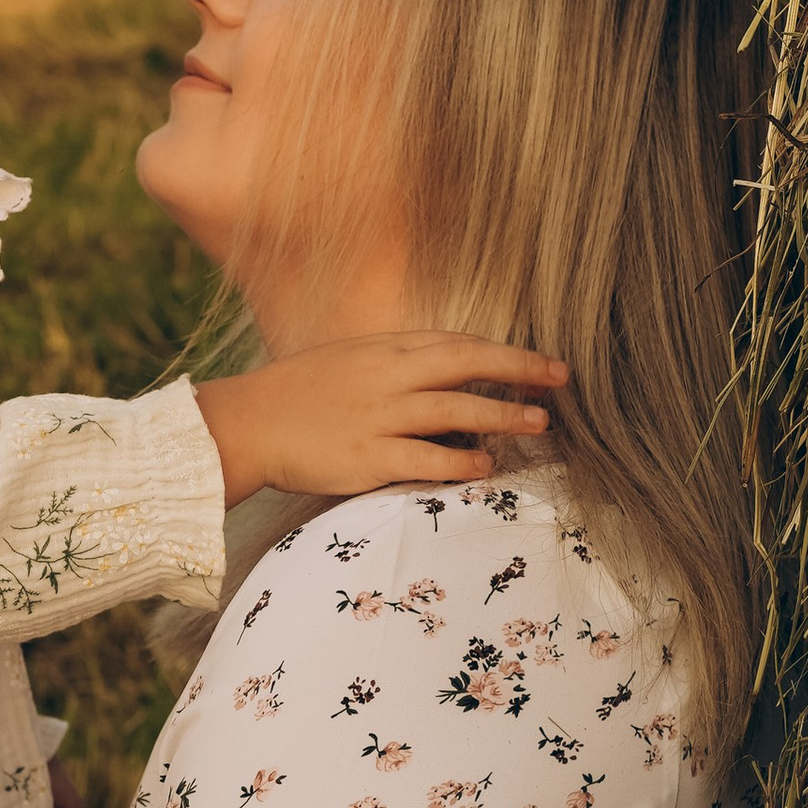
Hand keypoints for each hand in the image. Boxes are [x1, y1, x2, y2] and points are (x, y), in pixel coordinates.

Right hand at [192, 333, 565, 503]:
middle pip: (465, 363)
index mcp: (383, 349)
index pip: (456, 343)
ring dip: (501, 415)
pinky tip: (485, 465)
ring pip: (454, 409)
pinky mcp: (366, 457)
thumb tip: (448, 372)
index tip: (540, 363)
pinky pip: (422, 458)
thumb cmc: (298, 394)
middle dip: (518, 368)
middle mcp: (386, 377)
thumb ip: (397, 363)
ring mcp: (377, 417)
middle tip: (561, 377)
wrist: (246, 424)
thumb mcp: (349, 360)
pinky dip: (457, 460)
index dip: (503, 352)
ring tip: (539, 423)